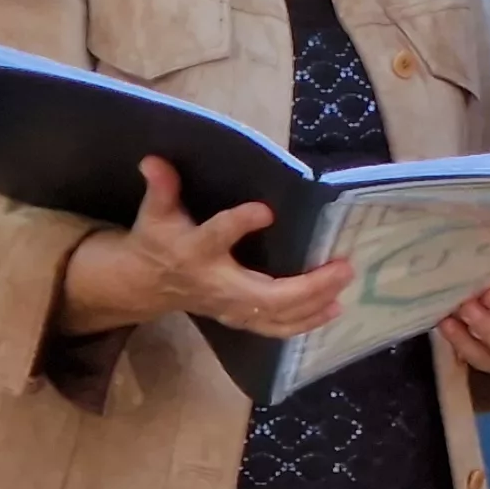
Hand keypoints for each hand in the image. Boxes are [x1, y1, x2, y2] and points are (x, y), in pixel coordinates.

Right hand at [61, 156, 352, 338]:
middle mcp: (217, 285)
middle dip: (307, 286)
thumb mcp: (155, 212)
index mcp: (195, 251)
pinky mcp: (240, 319)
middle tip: (342, 267)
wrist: (145, 284)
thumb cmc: (158, 240)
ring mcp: (230, 308)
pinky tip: (332, 311)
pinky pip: (275, 328)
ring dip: (313, 306)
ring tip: (344, 288)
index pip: (216, 237)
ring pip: (275, 316)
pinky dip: (305, 323)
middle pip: (265, 294)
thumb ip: (162, 188)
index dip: (238, 224)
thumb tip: (154, 160)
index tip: (266, 210)